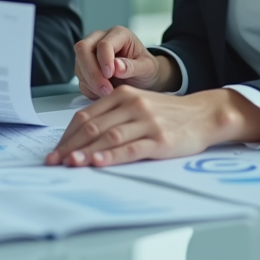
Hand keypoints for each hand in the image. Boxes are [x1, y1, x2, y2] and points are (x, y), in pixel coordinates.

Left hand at [45, 86, 259, 166]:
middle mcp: (133, 106)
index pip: (86, 115)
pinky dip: (112, 156)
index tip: (55, 151)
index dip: (68, 135)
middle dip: (71, 146)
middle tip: (55, 161)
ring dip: (86, 151)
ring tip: (70, 163)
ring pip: (109, 136)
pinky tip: (98, 162)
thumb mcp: (138, 105)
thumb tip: (82, 136)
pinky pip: (131, 148)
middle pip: (93, 126)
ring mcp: (146, 122)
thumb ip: (113, 115)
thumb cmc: (168, 114)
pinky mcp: (160, 140)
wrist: (204, 114)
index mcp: (123, 96)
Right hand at [73, 26, 177, 97]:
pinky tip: (103, 94)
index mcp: (118, 34)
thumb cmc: (146, 69)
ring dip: (90, 83)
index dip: (104, 60)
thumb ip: (132, 66)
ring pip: (79, 65)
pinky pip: (80, 78)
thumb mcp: (147, 68)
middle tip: (105, 90)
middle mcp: (100, 39)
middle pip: (83, 49)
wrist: (143, 77)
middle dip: (92, 72)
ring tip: (107, 94)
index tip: (110, 75)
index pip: (103, 43)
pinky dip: (89, 89)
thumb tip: (115, 67)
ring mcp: (90, 53)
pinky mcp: (85, 67)